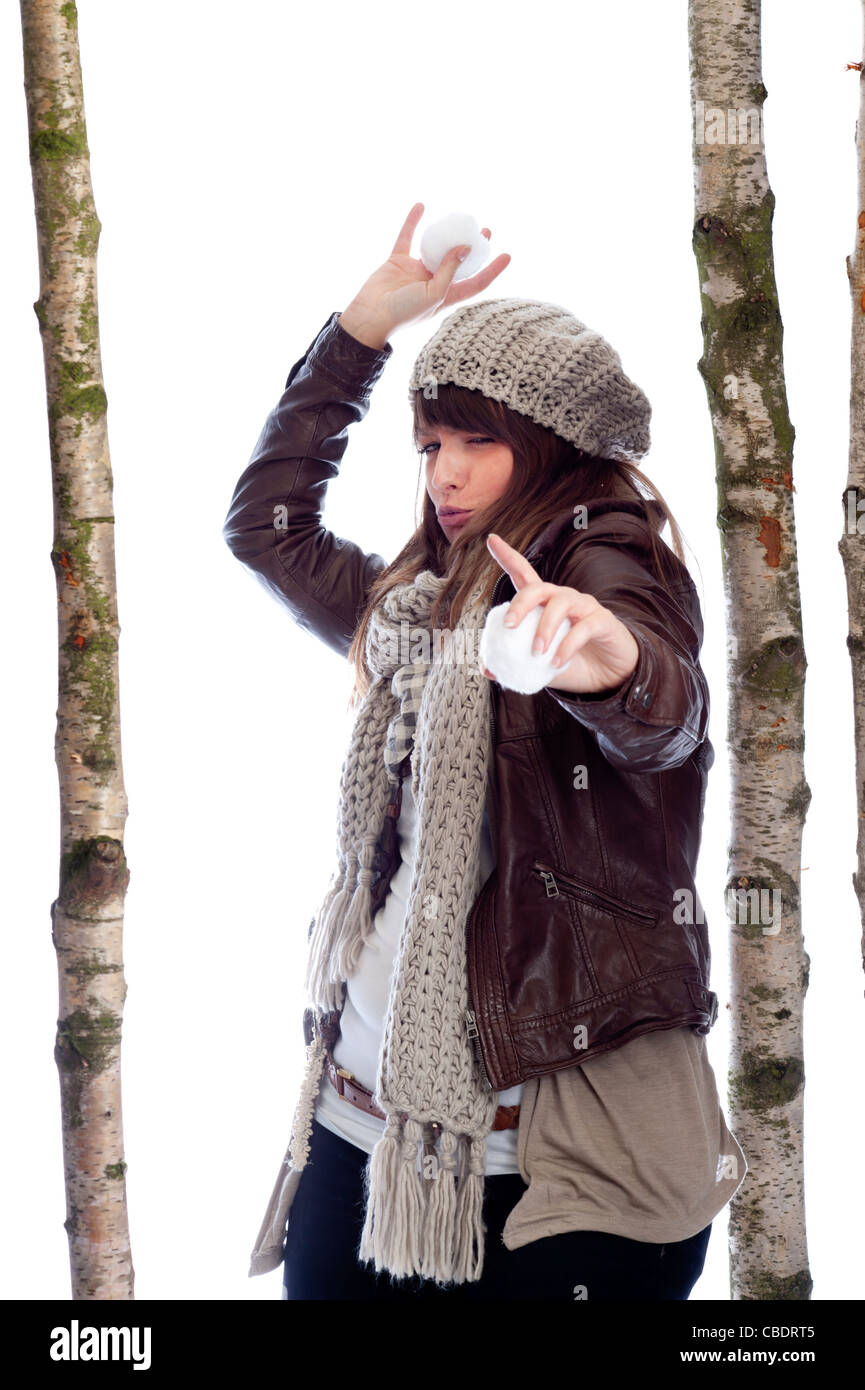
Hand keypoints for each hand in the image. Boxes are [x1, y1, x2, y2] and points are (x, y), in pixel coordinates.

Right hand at [339, 202, 510, 346]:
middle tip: (485, 230)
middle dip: (473, 248)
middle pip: (459, 262)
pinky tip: (421, 206)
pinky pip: (407, 237)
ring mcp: (416, 271)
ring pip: (435, 248)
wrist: (371, 316)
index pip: (477, 282)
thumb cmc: (405, 313)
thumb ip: (449, 271)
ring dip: (447, 234)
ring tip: (461, 218)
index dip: (493, 270)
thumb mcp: (434, 295)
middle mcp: (434, 282)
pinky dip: (413, 222)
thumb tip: (465, 246)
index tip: (507, 255)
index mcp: (447, 295)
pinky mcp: (398, 262)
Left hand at [482, 533, 639, 695]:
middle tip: (508, 625)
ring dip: (545, 628)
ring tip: (536, 652)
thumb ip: (516, 666)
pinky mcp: (602, 620)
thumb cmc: (573, 664)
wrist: (610, 677)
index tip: (491, 540)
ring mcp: (584, 606)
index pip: (524, 574)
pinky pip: (583, 628)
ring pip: (560, 604)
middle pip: (537, 588)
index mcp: (544, 604)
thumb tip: (486, 669)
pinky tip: (557, 662)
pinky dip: (567, 646)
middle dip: (520, 604)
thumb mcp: (540, 668)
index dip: (508, 556)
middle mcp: (563, 598)